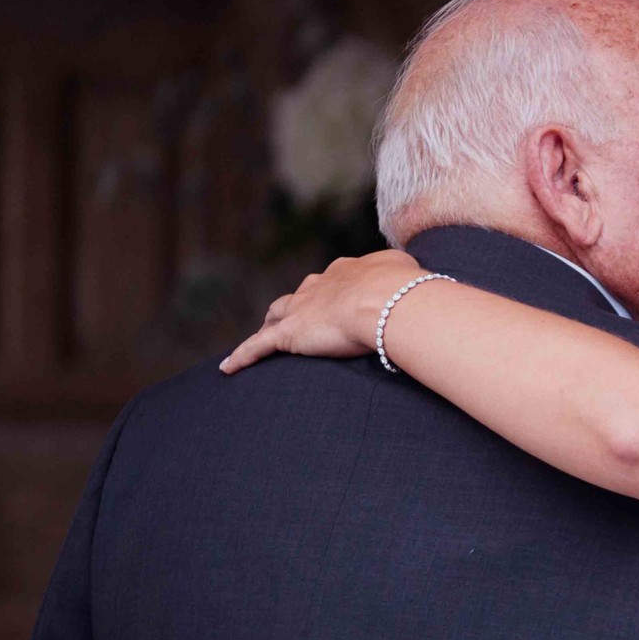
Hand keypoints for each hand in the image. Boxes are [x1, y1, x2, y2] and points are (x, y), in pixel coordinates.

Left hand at [219, 249, 427, 373]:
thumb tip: (410, 279)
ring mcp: (300, 309)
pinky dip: (242, 356)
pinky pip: (258, 347)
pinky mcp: (288, 334)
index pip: (334, 281)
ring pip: (276, 315)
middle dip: (297, 305)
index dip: (334, 292)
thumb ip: (401, 274)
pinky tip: (228, 367)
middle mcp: (317, 286)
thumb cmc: (402, 288)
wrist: (385, 300)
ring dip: (270, 324)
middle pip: (300, 296)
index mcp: (345, 272)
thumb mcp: (406, 272)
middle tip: (297, 316)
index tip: (339, 301)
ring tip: (266, 334)